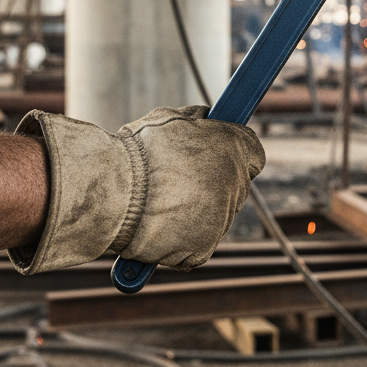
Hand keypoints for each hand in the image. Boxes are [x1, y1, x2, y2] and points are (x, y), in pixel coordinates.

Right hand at [9, 105, 264, 274]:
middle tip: (178, 179)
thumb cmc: (137, 151)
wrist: (113, 192)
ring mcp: (221, 220)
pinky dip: (180, 239)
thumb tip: (207, 118)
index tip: (219, 155)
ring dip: (195, 211)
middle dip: (213, 184)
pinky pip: (196, 244)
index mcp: (233, 147)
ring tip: (158, 201)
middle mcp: (235, 184)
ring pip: (215, 216)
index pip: (253, 153)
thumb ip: (198, 120)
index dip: (234, 154)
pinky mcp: (202, 250)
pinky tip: (157, 224)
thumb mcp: (171, 117)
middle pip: (235, 187)